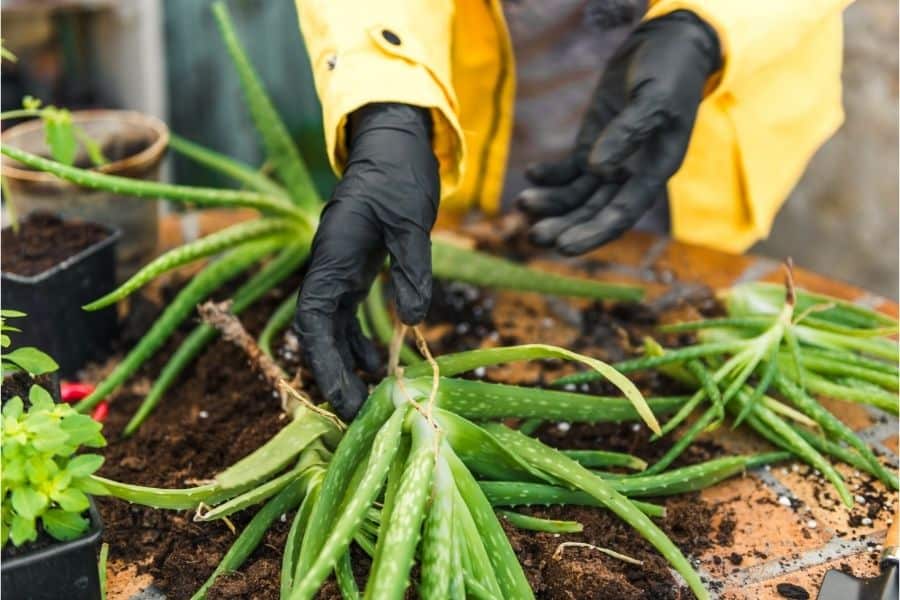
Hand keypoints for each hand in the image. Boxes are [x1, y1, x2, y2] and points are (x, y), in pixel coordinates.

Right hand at [295, 103, 438, 419]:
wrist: (393, 144)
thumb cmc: (399, 175)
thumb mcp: (411, 221)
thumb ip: (412, 269)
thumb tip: (414, 320)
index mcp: (332, 256)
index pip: (314, 321)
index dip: (326, 364)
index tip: (346, 400)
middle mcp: (328, 267)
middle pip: (318, 332)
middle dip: (333, 374)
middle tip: (358, 414)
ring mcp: (339, 269)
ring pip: (332, 327)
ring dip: (348, 362)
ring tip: (374, 395)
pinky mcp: (355, 269)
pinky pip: (349, 314)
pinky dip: (361, 341)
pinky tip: (380, 361)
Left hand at [517, 10, 720, 254]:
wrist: (664, 46)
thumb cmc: (668, 72)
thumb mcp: (653, 98)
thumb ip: (628, 132)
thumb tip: (597, 169)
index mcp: (655, 171)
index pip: (622, 213)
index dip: (593, 233)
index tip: (563, 246)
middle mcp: (632, 175)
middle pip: (595, 212)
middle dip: (565, 226)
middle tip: (533, 235)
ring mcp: (610, 162)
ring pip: (578, 196)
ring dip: (551, 204)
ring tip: (522, 203)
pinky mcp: (593, 147)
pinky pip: (568, 172)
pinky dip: (549, 177)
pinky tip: (531, 175)